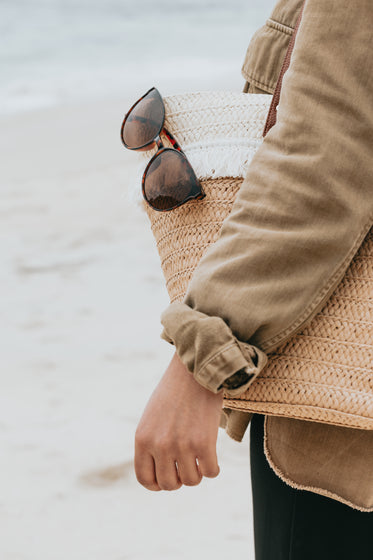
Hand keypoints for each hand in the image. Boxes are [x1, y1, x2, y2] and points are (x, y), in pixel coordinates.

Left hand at [134, 350, 222, 490]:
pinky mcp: (204, 443)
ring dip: (197, 473)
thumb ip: (152, 443)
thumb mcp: (153, 416)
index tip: (169, 477)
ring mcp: (181, 445)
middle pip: (169, 484)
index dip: (158, 484)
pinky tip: (212, 458)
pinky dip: (213, 469)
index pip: (145, 478)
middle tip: (187, 465)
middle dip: (180, 478)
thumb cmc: (175, 391)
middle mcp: (159, 445)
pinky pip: (210, 472)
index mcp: (142, 438)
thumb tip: (160, 473)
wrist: (195, 369)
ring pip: (191, 481)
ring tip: (199, 458)